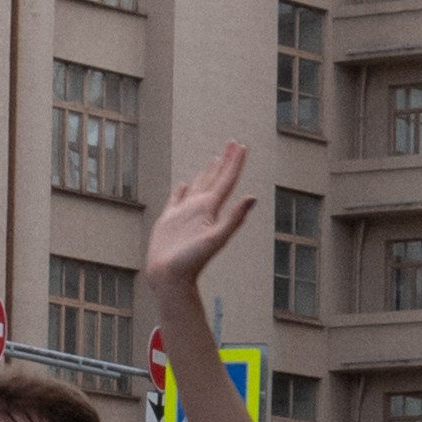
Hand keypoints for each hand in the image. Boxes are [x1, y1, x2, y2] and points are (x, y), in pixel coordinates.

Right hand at [144, 143, 255, 304]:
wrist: (169, 279)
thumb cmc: (191, 262)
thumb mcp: (216, 238)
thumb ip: (234, 218)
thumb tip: (252, 198)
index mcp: (211, 209)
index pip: (226, 181)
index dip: (234, 163)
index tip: (241, 145)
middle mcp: (200, 208)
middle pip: (215, 179)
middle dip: (224, 161)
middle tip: (233, 143)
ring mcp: (185, 213)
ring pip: (198, 186)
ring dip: (207, 172)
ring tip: (214, 158)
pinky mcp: (169, 220)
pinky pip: (177, 199)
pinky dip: (181, 190)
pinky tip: (184, 184)